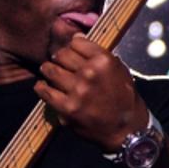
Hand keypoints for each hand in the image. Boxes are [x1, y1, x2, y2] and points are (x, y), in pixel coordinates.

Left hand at [35, 33, 148, 151]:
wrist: (127, 129)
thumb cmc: (124, 99)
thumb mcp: (120, 70)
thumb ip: (99, 54)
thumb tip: (76, 37)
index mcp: (105, 61)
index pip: (76, 42)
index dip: (73, 47)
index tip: (73, 53)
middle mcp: (90, 73)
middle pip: (61, 54)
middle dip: (60, 58)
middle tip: (61, 65)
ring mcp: (77, 91)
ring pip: (50, 70)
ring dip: (49, 71)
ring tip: (53, 75)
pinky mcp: (67, 108)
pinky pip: (44, 90)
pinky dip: (42, 87)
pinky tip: (45, 87)